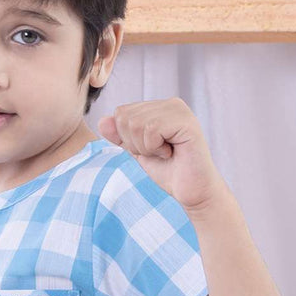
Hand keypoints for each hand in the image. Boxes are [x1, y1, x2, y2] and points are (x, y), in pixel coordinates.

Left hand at [97, 97, 225, 213]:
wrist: (192, 191)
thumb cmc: (169, 171)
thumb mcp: (138, 152)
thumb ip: (120, 136)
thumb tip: (102, 121)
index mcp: (159, 107)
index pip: (121, 113)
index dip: (128, 139)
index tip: (151, 149)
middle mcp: (170, 103)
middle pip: (125, 117)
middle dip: (135, 143)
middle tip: (159, 153)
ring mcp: (179, 110)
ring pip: (136, 123)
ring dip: (146, 147)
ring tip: (166, 153)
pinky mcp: (186, 122)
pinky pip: (151, 129)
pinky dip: (155, 148)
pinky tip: (172, 153)